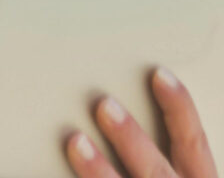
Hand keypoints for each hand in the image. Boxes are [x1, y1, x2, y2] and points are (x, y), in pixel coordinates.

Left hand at [66, 67, 217, 177]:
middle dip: (132, 138)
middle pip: (157, 170)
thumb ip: (166, 158)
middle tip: (104, 105)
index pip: (194, 144)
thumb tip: (117, 110)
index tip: (158, 75)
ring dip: (100, 171)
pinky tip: (50, 176)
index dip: (179, 109)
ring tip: (75, 142)